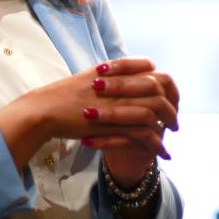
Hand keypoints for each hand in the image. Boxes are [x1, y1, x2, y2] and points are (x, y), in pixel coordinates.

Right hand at [0, 57, 176, 169]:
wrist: (44, 110)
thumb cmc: (62, 96)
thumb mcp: (88, 78)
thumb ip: (109, 76)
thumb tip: (125, 79)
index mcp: (112, 69)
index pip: (149, 67)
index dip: (161, 80)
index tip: (165, 93)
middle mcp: (118, 82)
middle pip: (158, 86)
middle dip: (171, 102)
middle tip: (174, 117)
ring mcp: (116, 102)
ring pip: (155, 109)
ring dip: (168, 121)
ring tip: (172, 132)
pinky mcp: (112, 124)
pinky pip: (143, 132)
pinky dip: (155, 142)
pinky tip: (161, 151)